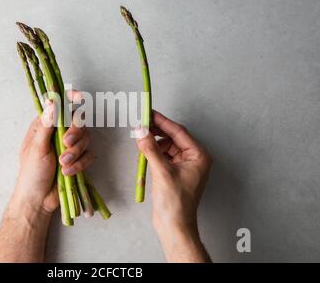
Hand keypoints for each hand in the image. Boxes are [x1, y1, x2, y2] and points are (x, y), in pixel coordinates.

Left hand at [0, 92, 93, 262]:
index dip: (70, 99)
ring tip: (63, 164)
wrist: (38, 200)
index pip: (60, 106)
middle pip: (77, 121)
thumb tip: (52, 102)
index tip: (78, 98)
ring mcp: (69, 147)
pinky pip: (88, 155)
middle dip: (75, 133)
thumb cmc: (31, 173)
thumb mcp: (37, 148)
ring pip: (85, 139)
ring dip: (75, 153)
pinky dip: (80, 164)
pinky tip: (68, 173)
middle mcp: (58, 133)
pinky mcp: (78, 160)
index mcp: (44, 126)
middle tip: (66, 144)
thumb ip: (46, 125)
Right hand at [136, 110, 211, 261]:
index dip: (162, 122)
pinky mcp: (175, 173)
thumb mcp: (162, 171)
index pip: (178, 132)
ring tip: (139, 138)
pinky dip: (154, 152)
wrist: (174, 225)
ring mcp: (185, 166)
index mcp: (198, 156)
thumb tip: (140, 130)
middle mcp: (194, 158)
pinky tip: (144, 151)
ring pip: (167, 146)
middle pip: (173, 137)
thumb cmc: (175, 202)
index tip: (149, 113)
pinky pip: (164, 156)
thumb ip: (150, 148)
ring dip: (154, 142)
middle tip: (140, 123)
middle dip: (157, 131)